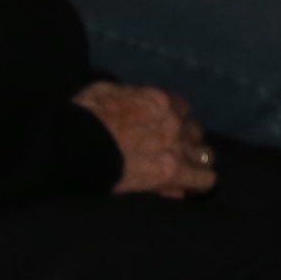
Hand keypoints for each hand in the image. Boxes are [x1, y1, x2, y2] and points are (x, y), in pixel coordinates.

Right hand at [77, 80, 212, 195]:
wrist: (76, 144)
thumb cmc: (83, 116)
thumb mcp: (105, 91)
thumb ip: (127, 95)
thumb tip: (131, 98)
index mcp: (159, 99)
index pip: (182, 108)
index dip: (174, 121)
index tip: (164, 131)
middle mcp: (174, 120)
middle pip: (194, 131)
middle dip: (185, 141)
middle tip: (170, 154)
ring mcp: (177, 146)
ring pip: (204, 155)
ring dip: (194, 162)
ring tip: (184, 173)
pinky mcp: (174, 172)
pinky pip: (204, 180)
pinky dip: (198, 183)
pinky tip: (190, 188)